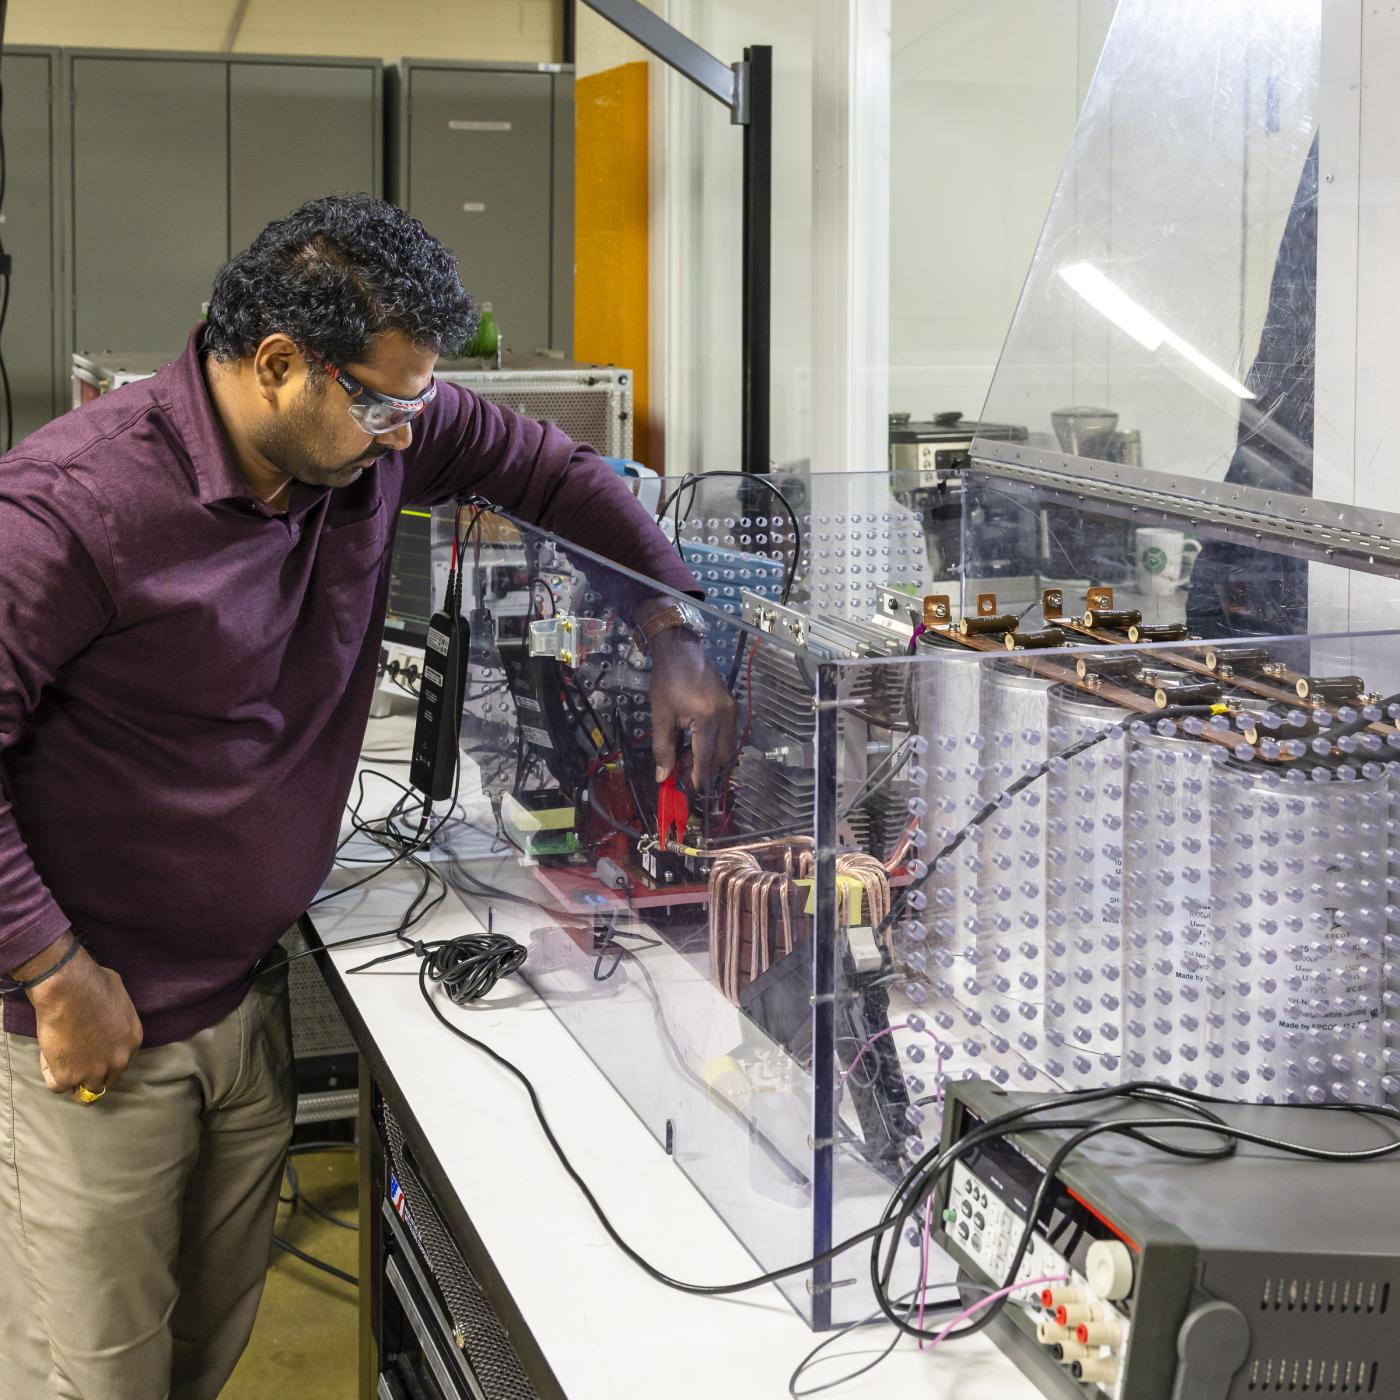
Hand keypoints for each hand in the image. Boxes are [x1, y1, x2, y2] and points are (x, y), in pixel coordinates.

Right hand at [22, 936, 143, 1100]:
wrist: (69, 989)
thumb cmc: (92, 983)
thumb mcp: (119, 996)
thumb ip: (117, 1014)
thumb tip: (109, 1012)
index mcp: (133, 1041)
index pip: (121, 1065)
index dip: (104, 1062)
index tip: (91, 1054)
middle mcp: (119, 1060)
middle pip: (106, 1082)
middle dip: (91, 1077)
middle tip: (74, 1064)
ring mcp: (95, 1071)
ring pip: (85, 1093)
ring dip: (71, 1080)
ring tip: (60, 1062)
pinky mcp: (69, 1075)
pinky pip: (57, 1086)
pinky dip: (50, 1074)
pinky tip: (48, 1057)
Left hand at [649, 629, 738, 790]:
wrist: (681, 651)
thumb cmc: (667, 682)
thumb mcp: (661, 716)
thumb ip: (663, 749)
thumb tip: (663, 777)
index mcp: (709, 719)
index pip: (706, 758)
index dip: (698, 777)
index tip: (690, 790)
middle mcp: (727, 716)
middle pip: (722, 756)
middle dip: (706, 770)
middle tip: (685, 775)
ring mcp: (733, 710)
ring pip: (729, 747)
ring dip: (713, 758)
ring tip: (691, 760)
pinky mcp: (733, 706)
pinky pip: (730, 734)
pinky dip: (717, 745)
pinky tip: (700, 745)